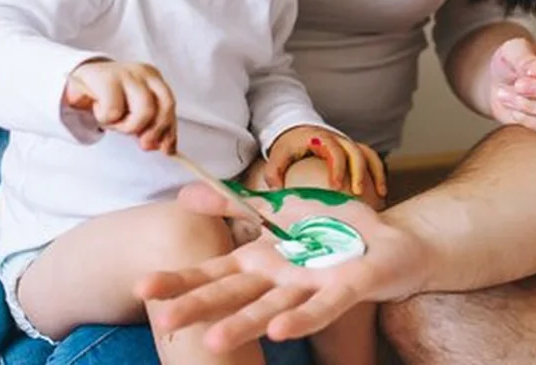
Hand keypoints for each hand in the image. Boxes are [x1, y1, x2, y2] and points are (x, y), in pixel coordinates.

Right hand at [64, 59, 176, 152]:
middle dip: (155, 131)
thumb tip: (168, 149)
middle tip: (142, 143)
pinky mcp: (106, 79)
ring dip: (128, 126)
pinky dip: (106, 119)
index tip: (166, 150)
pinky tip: (98, 110)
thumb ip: (152, 126)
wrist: (77, 81)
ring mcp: (126, 74)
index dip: (169, 130)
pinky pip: (114, 111)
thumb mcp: (134, 112)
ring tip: (114, 123)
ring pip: (144, 111)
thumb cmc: (110, 98)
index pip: (169, 105)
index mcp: (154, 79)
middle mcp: (144, 73)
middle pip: (164, 106)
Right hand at [137, 183, 431, 351]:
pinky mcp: (346, 289)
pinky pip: (322, 307)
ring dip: (243, 325)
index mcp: (262, 260)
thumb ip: (238, 204)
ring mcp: (311, 287)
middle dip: (200, 308)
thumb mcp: (282, 207)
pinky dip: (302, 319)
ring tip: (212, 342)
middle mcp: (279, 280)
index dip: (181, 278)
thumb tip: (188, 193)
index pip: (214, 271)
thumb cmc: (336, 230)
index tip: (142, 286)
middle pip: (234, 294)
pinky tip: (281, 332)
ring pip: (271, 308)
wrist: (393, 242)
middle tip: (165, 322)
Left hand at [264, 126, 386, 198]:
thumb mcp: (278, 155)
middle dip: (359, 172)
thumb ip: (274, 172)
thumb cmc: (288, 145)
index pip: (333, 150)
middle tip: (358, 193)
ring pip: (368, 153)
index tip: (336, 187)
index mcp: (319, 138)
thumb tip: (278, 191)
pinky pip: (371, 158)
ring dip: (376, 172)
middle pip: (355, 151)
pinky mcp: (353, 150)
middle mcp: (338, 139)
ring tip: (380, 193)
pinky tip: (382, 191)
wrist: (296, 131)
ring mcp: (347, 144)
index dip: (337, 167)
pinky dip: (378, 172)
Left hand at [488, 38, 535, 134]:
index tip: (532, 70)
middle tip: (519, 85)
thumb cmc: (516, 60)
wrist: (502, 81)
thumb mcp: (515, 48)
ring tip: (509, 94)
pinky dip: (528, 118)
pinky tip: (512, 105)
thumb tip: (531, 69)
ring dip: (535, 105)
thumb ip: (523, 56)